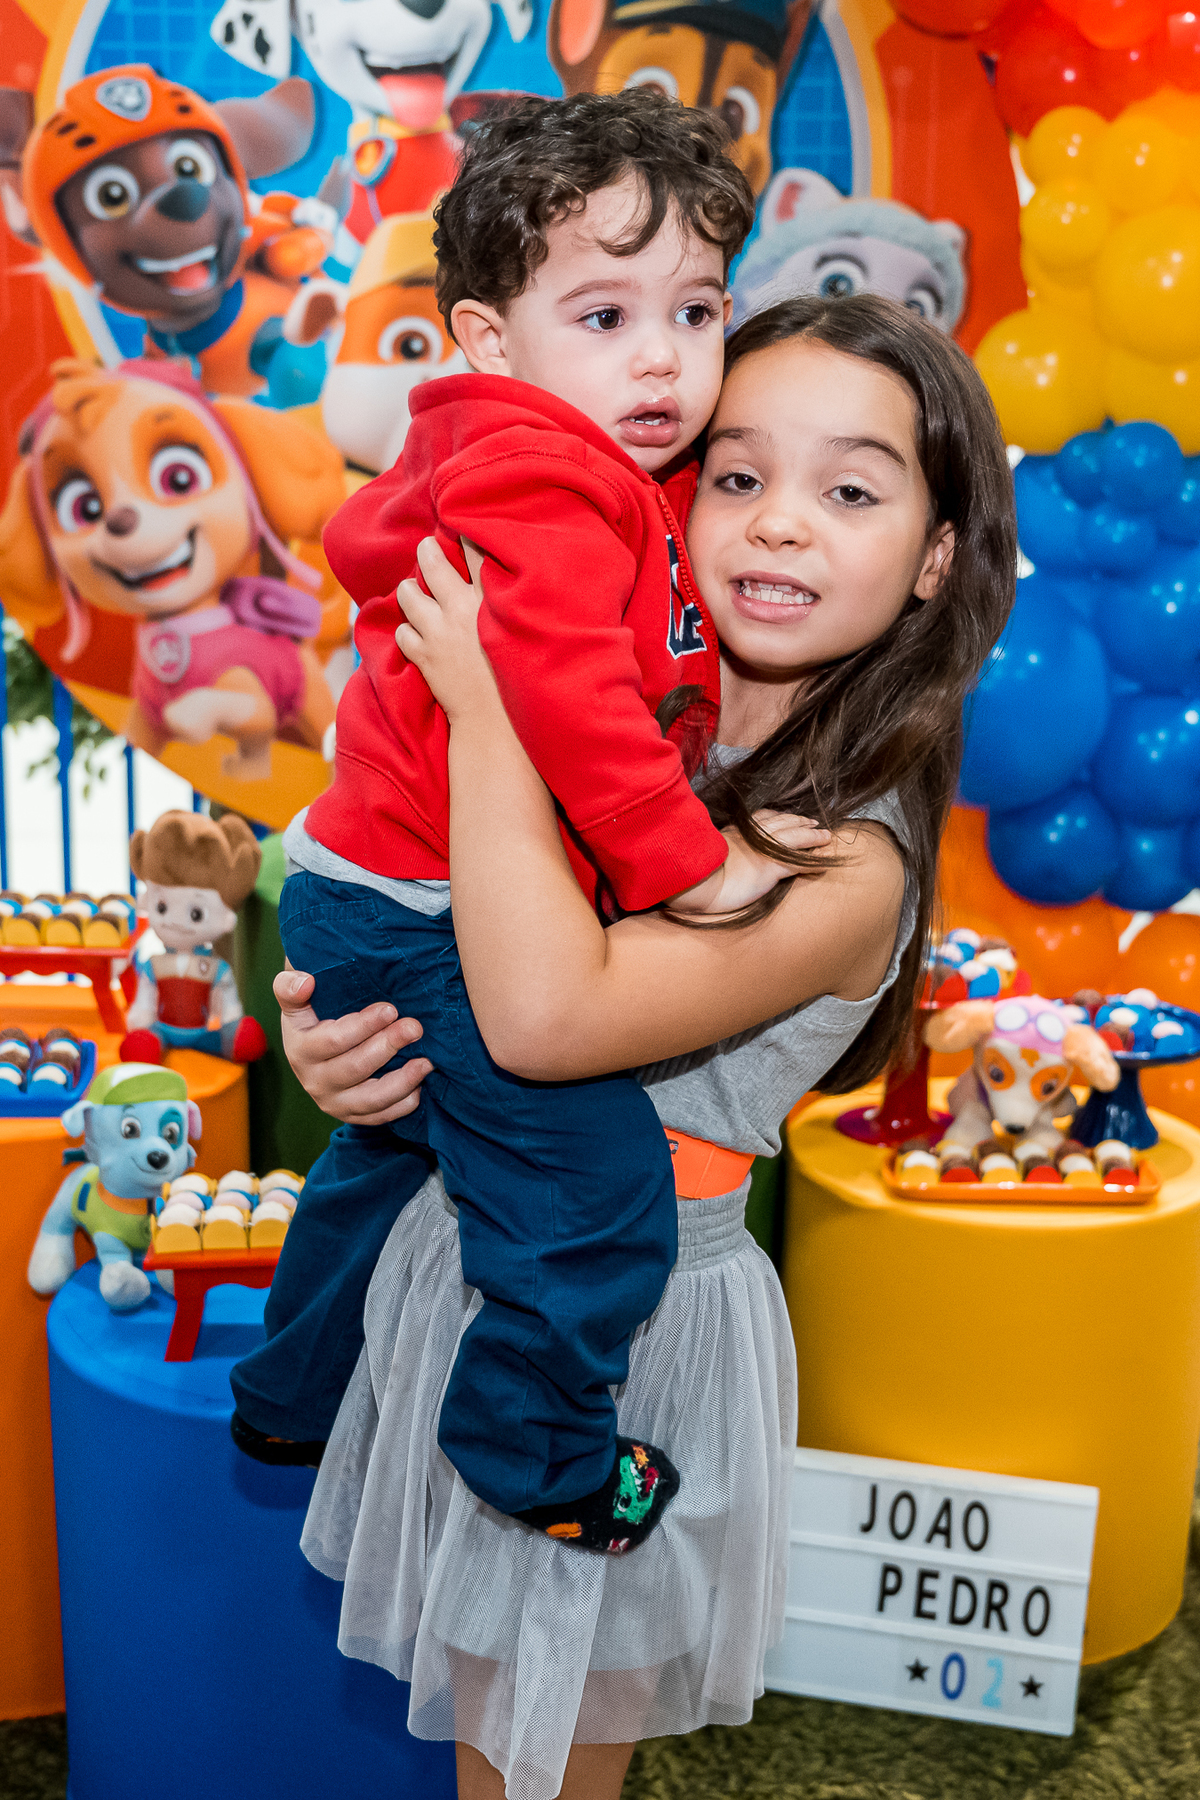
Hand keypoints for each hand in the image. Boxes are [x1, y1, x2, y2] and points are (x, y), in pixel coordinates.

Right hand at [273, 964, 431, 1126]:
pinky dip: (402, 1105)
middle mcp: (314, 1081)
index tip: (390, 1009)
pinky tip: (420, 1087)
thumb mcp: (295, 1002)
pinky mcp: (350, 1116)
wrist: (311, 1055)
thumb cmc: (310, 1020)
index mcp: (301, 1050)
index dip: (364, 1025)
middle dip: (389, 1046)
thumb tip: (306, 982)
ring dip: (402, 1081)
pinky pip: (379, 1117)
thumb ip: (290, 988)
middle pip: (355, 1068)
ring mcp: (333, 1103)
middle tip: (415, 1027)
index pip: (334, 1040)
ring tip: (426, 1062)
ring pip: (371, 1099)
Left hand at [396, 537, 501, 723]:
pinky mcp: (423, 656)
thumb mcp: (522, 631)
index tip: (460, 525)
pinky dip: (407, 632)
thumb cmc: (518, 677)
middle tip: (426, 549)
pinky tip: (417, 635)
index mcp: (490, 600)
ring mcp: (438, 632)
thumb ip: (510, 604)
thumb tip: (505, 581)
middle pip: (432, 562)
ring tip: (414, 593)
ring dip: (409, 591)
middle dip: (426, 551)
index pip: (476, 552)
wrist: (496, 719)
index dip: (466, 535)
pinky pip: (402, 632)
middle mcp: (461, 610)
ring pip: (407, 594)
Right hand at [669, 810, 831, 915]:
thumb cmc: (696, 870)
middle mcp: (753, 836)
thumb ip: (721, 847)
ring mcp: (764, 850)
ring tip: (825, 835)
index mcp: (738, 831)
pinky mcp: (771, 868)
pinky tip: (823, 862)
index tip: (790, 816)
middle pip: (784, 823)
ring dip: (813, 836)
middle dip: (800, 821)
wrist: (696, 881)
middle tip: (813, 822)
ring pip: (796, 837)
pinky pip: (798, 863)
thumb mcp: (709, 851)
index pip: (764, 818)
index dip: (780, 816)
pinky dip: (813, 861)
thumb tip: (723, 853)